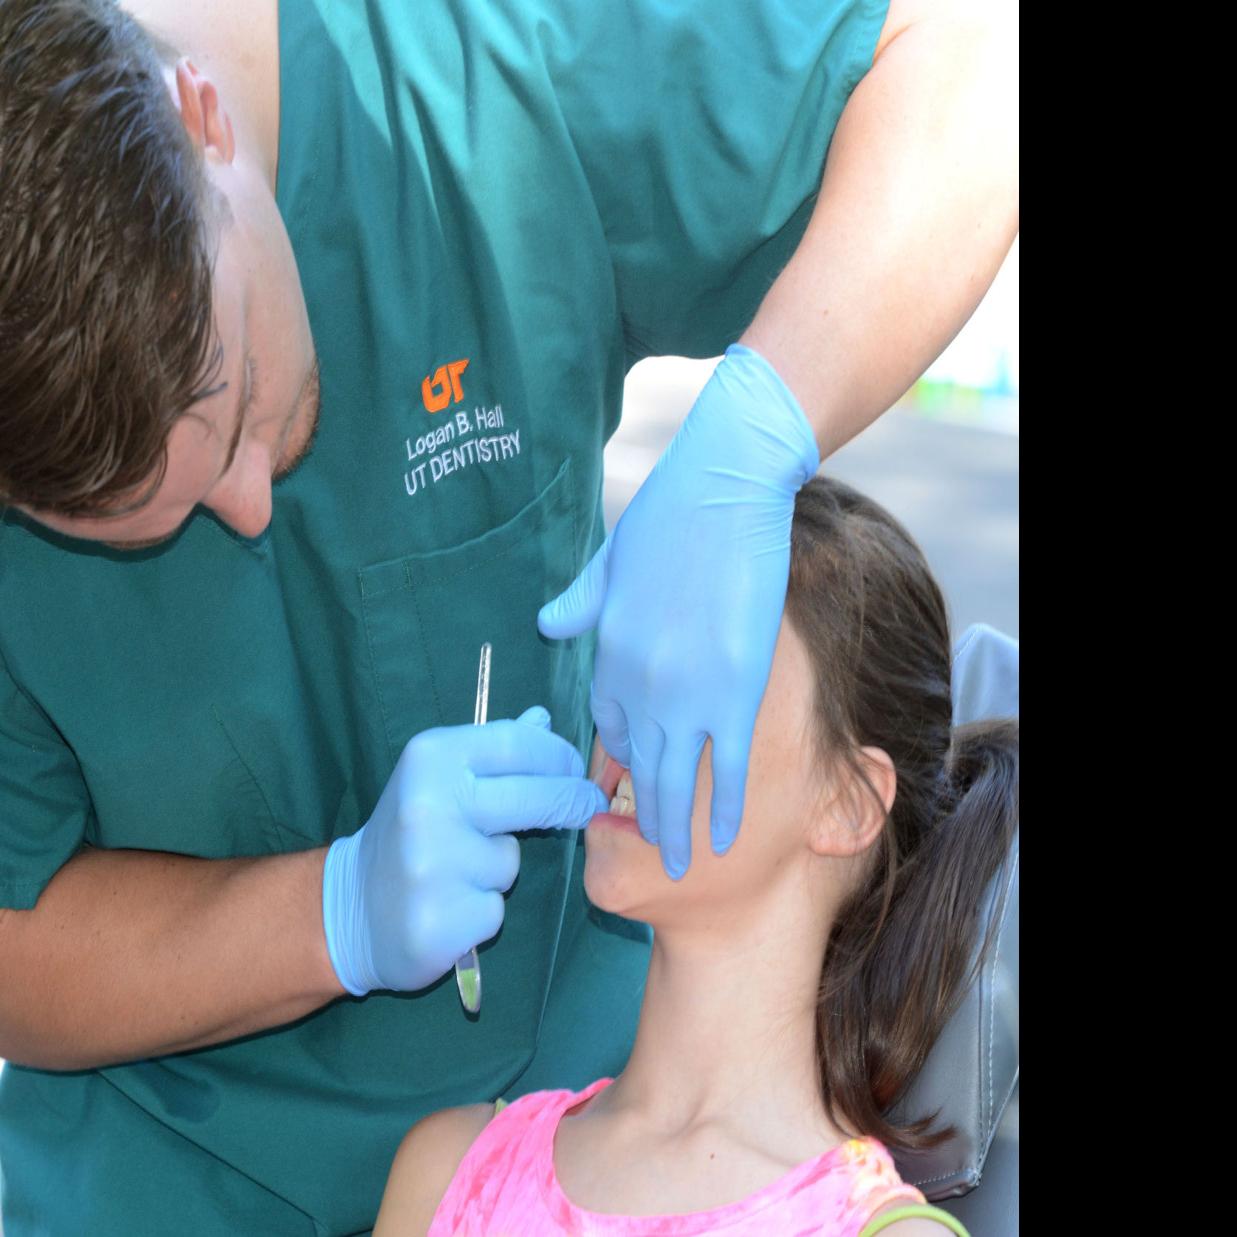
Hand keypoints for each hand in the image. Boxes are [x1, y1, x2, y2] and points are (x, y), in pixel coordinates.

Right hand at [321, 706, 606, 995]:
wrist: (352, 908)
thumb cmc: (407, 832)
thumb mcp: (438, 778)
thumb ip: (492, 752)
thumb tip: (542, 718)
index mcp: (430, 759)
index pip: (518, 744)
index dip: (559, 756)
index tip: (577, 769)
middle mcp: (429, 805)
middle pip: (536, 797)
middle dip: (572, 801)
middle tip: (588, 805)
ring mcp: (433, 866)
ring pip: (511, 861)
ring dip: (500, 868)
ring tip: (460, 870)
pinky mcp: (440, 921)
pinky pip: (494, 909)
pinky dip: (482, 910)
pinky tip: (451, 905)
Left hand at [538, 345, 818, 878]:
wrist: (724, 489)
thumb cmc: (669, 515)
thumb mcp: (610, 559)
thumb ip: (581, 601)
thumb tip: (546, 624)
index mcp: (606, 651)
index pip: (608, 722)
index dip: (620, 753)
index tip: (631, 774)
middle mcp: (638, 683)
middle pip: (637, 765)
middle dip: (643, 811)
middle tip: (653, 849)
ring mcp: (685, 694)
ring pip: (677, 778)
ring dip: (678, 826)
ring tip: (682, 862)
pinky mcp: (734, 693)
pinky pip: (727, 767)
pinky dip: (728, 806)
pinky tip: (727, 839)